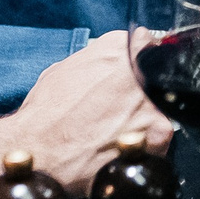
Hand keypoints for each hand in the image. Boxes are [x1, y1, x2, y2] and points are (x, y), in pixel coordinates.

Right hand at [0, 32, 173, 196]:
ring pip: (162, 106)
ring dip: (144, 119)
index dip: (138, 66)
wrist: (37, 151)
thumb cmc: (45, 114)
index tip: (133, 81)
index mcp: (118, 48)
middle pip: (157, 76)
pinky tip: (121, 149)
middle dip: (143, 92)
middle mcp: (140, 68)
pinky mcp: (159, 131)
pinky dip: (145, 145)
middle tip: (122, 111)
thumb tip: (112, 58)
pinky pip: (162, 136)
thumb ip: (96, 59)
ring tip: (117, 133)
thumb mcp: (64, 69)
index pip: (145, 46)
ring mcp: (153, 99)